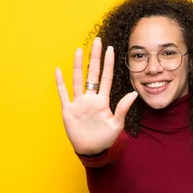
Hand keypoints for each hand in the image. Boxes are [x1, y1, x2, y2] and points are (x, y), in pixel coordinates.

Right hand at [55, 37, 137, 154]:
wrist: (92, 150)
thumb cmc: (106, 139)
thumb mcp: (117, 124)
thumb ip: (122, 108)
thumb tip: (134, 93)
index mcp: (103, 101)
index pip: (106, 78)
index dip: (108, 64)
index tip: (111, 49)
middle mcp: (90, 98)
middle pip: (92, 73)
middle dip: (94, 58)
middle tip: (97, 41)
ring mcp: (79, 103)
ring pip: (77, 80)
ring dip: (77, 66)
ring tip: (79, 50)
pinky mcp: (68, 110)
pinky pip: (63, 94)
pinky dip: (60, 83)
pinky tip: (58, 70)